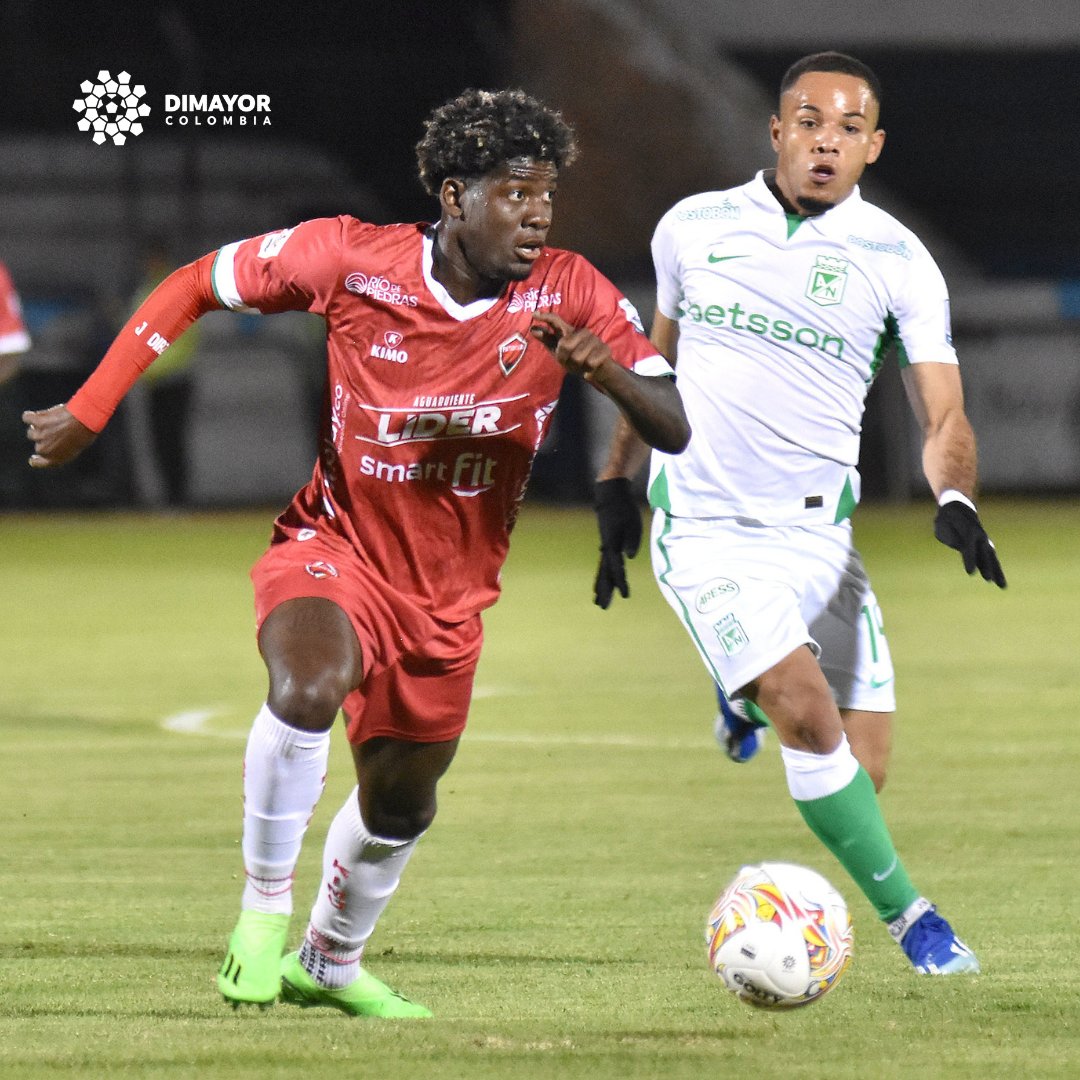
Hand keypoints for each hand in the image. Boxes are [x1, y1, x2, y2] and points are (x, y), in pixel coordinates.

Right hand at [22, 404, 97, 467]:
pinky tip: (36, 414)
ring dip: (39, 427)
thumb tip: (56, 443)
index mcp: (55, 459)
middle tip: (58, 431)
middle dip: (45, 439)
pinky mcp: (37, 422)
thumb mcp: (76, 448)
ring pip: (32, 432)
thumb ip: (62, 449)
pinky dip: (31, 416)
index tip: (34, 458)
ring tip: (53, 422)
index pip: (39, 463)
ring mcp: (40, 436)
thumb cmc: (85, 434)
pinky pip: (27, 418)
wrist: (85, 421)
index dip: (36, 460)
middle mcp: (45, 450)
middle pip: (38, 445)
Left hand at [530, 312, 611, 382]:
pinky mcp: (604, 349)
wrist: (598, 372)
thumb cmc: (576, 361)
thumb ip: (547, 340)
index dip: (546, 317)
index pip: (556, 321)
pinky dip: (588, 371)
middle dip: (565, 358)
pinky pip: (590, 363)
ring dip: (577, 366)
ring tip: (582, 365)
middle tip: (570, 362)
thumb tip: (533, 330)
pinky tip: (590, 369)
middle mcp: (582, 332)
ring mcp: (595, 339)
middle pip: (565, 345)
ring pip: (578, 357)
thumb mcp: (558, 352)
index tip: (534, 314)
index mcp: (569, 331)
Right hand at [593, 477, 642, 607]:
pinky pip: (604, 564)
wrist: (611, 496)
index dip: (621, 582)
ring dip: (601, 586)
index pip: (617, 568)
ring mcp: (605, 546)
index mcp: (612, 544)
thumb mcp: (633, 524)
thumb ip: (632, 542)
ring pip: (602, 571)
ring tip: (598, 601)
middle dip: (604, 590)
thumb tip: (629, 556)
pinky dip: (603, 576)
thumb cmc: (625, 509)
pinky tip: (601, 584)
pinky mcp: (607, 544)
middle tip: (602, 606)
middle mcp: (606, 548)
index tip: (625, 596)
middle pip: (604, 573)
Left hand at [934, 500, 1005, 587]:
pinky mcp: (983, 546)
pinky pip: (991, 559)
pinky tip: (999, 582)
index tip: (970, 573)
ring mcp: (983, 541)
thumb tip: (960, 546)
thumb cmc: (946, 518)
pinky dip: (995, 570)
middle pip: (985, 554)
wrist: (958, 506)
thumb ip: (949, 535)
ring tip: (1002, 586)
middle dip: (988, 567)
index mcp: (968, 531)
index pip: (969, 548)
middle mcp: (979, 536)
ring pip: (992, 557)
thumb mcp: (941, 524)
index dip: (970, 560)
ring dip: (996, 571)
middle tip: (989, 580)